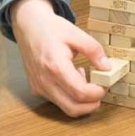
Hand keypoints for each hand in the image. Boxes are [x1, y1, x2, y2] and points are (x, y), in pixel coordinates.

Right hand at [11, 0, 109, 116]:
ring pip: (65, 107)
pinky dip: (68, 96)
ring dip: (80, 100)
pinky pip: (56, 101)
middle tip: (99, 90)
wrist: (28, 26)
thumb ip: (93, 50)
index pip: (80, 93)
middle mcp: (45, 81)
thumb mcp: (76, 33)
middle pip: (73, 108)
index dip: (97, 93)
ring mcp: (39, 87)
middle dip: (91, 104)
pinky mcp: (36, 89)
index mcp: (55, 66)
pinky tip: (70, 79)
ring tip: (82, 78)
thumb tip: (106, 67)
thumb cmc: (50, 28)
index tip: (104, 84)